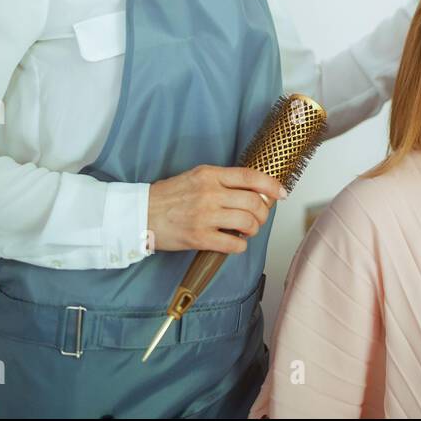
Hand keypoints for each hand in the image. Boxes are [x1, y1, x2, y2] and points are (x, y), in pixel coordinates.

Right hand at [146, 165, 285, 253]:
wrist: (139, 213)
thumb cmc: (168, 196)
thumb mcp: (195, 176)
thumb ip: (222, 180)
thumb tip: (253, 189)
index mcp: (210, 174)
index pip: (251, 176)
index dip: (272, 185)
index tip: (281, 194)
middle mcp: (209, 193)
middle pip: (254, 202)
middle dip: (263, 214)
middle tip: (258, 218)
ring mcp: (204, 215)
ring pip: (247, 222)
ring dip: (252, 229)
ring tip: (245, 230)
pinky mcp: (198, 237)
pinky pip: (233, 244)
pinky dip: (240, 246)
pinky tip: (235, 243)